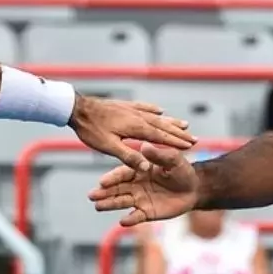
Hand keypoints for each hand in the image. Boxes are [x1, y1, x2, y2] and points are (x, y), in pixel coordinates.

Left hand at [69, 95, 194, 170]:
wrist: (77, 108)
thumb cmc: (91, 129)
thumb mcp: (108, 147)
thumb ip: (127, 157)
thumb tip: (145, 167)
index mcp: (136, 127)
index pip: (162, 136)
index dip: (177, 141)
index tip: (191, 146)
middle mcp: (138, 116)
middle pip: (163, 125)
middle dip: (179, 133)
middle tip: (194, 138)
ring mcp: (132, 110)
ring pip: (157, 116)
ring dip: (171, 122)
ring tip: (184, 124)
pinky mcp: (125, 106)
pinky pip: (145, 108)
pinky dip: (155, 110)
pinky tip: (160, 110)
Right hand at [88, 143, 199, 225]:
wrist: (194, 189)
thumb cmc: (182, 171)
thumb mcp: (173, 160)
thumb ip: (159, 155)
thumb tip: (145, 145)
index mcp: (139, 171)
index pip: (122, 174)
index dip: (112, 178)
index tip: (102, 181)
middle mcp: (135, 185)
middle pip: (117, 189)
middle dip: (104, 192)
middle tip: (92, 196)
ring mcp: (140, 199)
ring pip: (122, 202)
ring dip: (110, 204)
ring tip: (98, 206)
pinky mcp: (147, 213)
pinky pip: (136, 216)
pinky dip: (130, 219)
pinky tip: (122, 221)